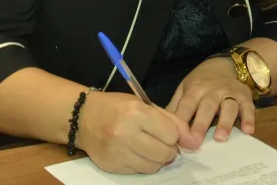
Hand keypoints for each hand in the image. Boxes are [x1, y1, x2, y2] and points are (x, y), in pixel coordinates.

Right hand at [76, 91, 196, 173]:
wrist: (82, 118)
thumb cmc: (116, 107)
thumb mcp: (143, 105)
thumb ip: (171, 121)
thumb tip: (194, 141)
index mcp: (136, 113)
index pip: (171, 134)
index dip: (172, 134)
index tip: (164, 130)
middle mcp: (126, 133)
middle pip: (165, 153)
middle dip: (167, 149)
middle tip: (158, 141)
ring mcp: (118, 152)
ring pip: (154, 166)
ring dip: (156, 159)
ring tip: (146, 147)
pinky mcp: (112, 166)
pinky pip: (139, 171)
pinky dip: (141, 164)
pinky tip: (133, 152)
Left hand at [166, 58, 255, 143]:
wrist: (226, 65)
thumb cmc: (201, 82)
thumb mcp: (185, 89)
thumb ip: (175, 107)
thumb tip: (161, 125)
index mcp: (195, 89)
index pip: (186, 105)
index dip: (181, 120)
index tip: (177, 137)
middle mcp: (212, 91)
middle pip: (206, 107)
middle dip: (201, 124)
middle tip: (196, 142)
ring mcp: (229, 93)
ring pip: (228, 107)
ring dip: (225, 122)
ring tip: (220, 138)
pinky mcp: (245, 97)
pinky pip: (248, 108)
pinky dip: (249, 119)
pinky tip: (248, 131)